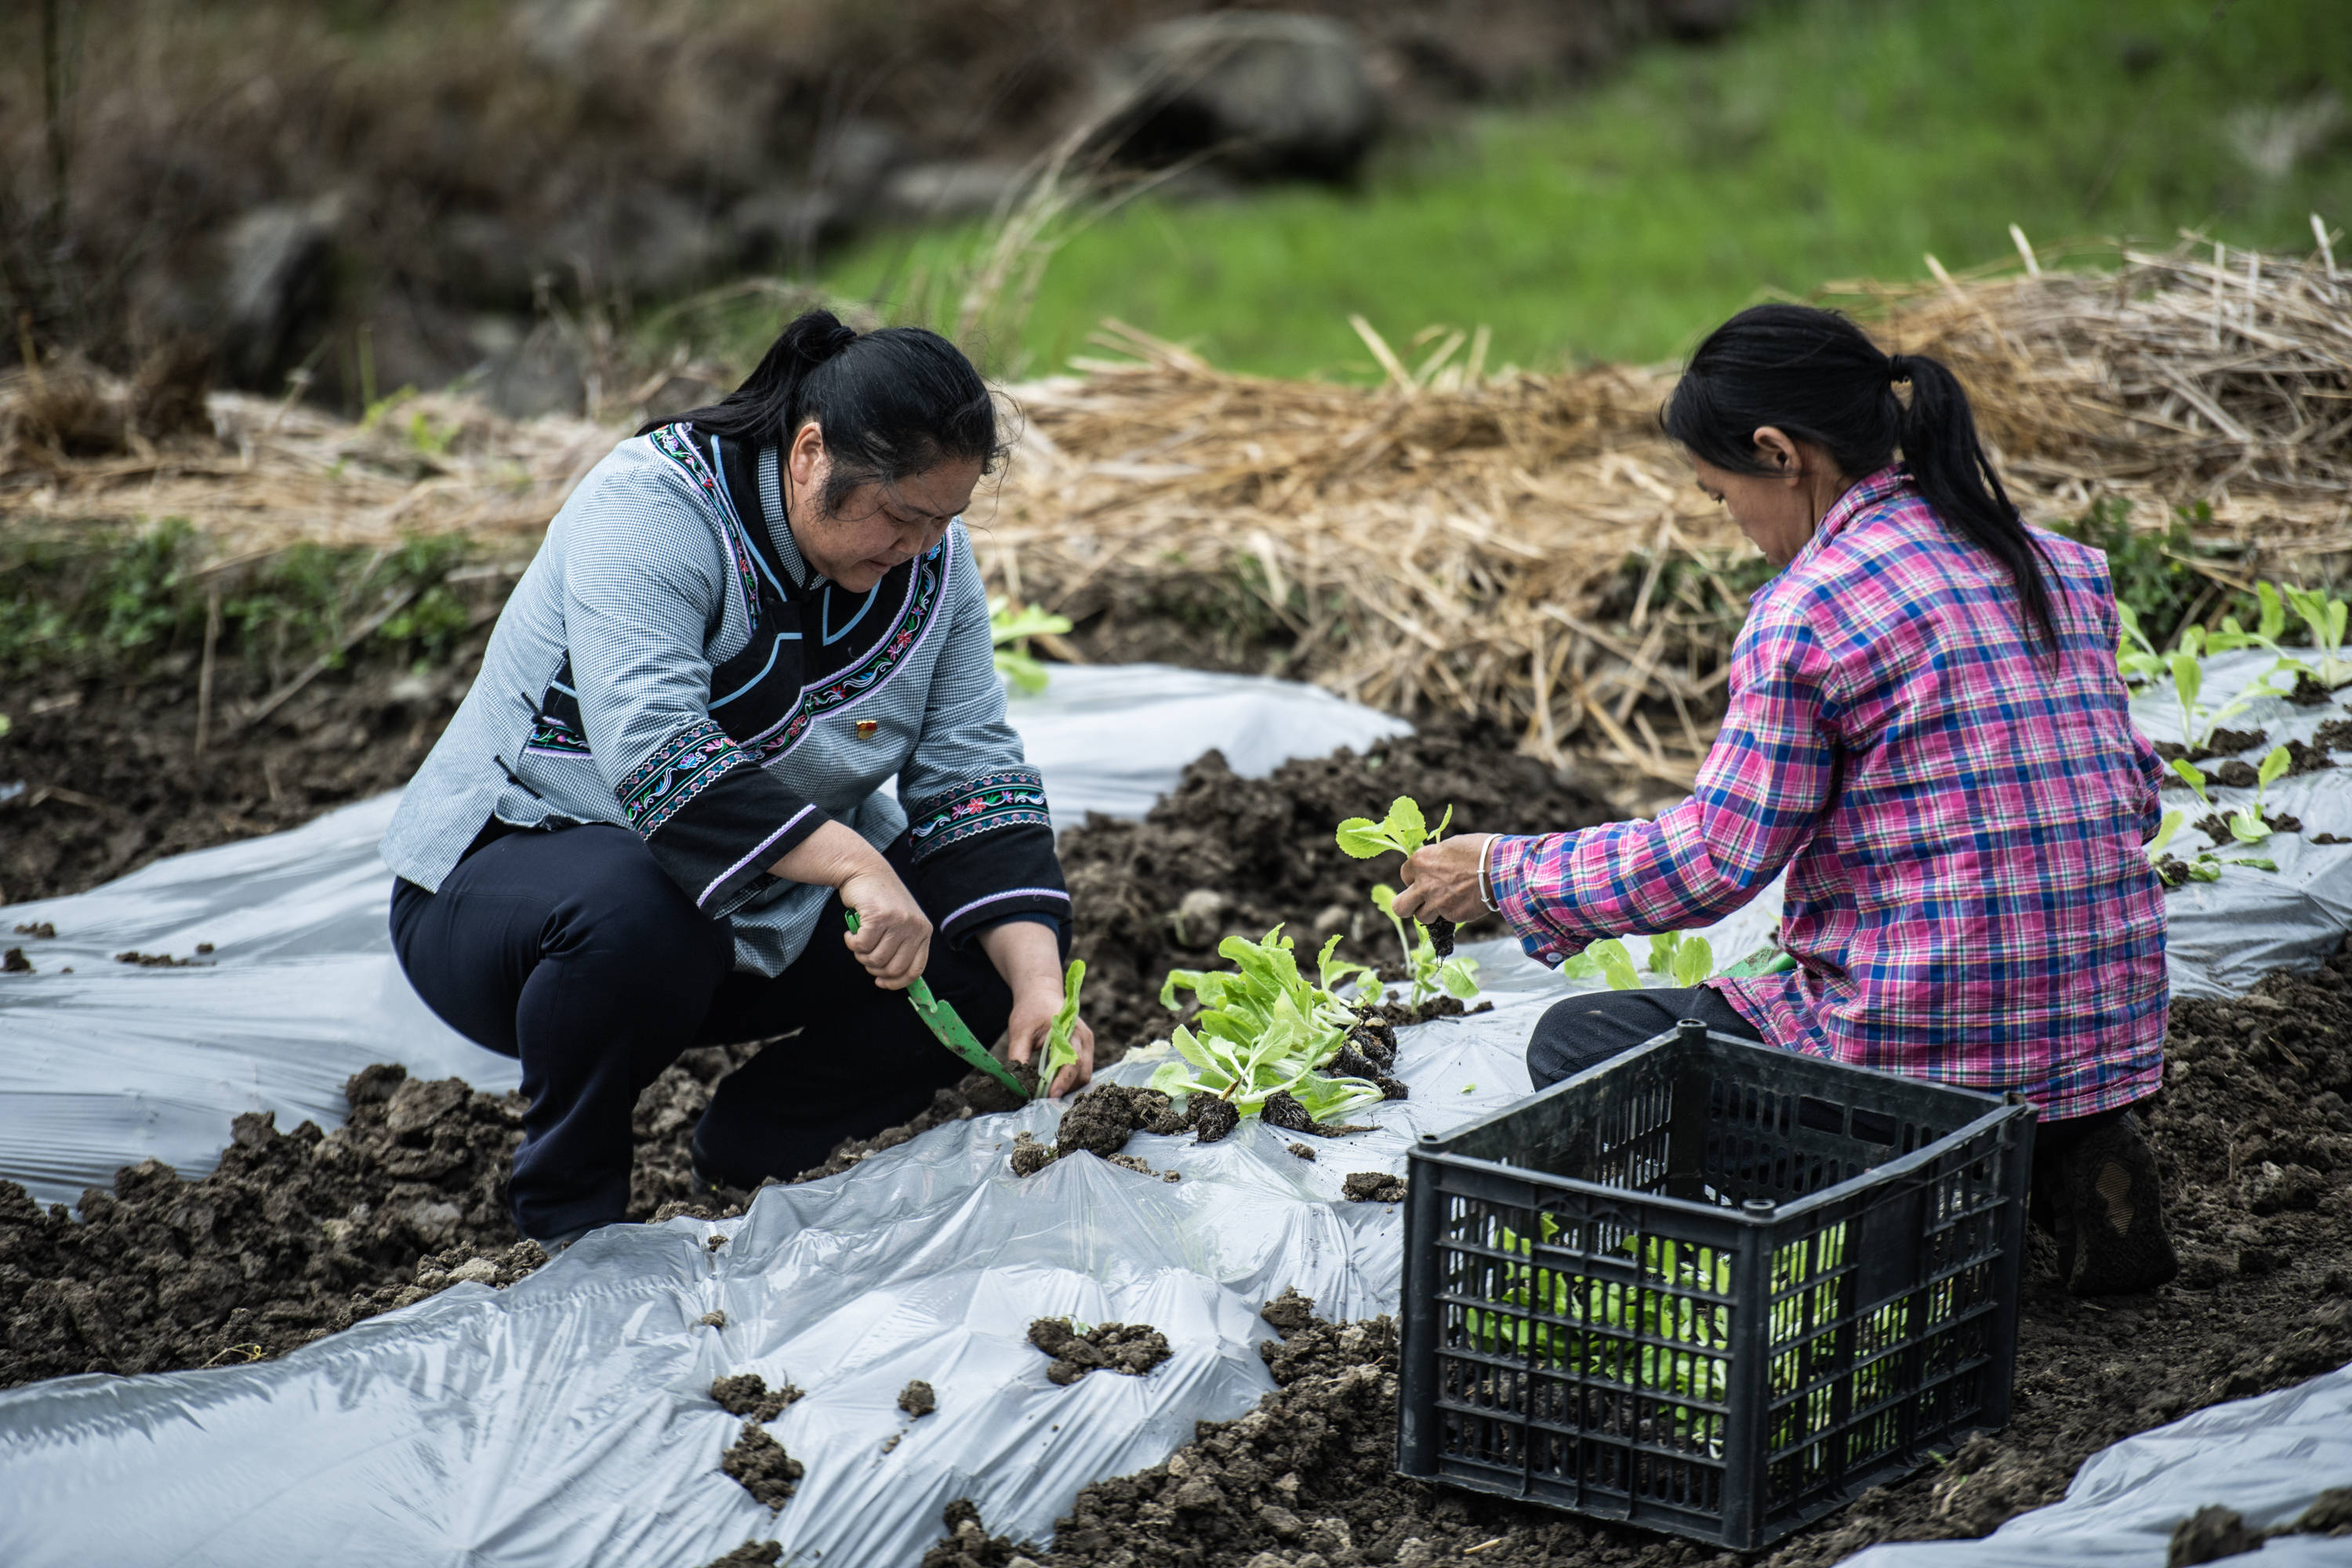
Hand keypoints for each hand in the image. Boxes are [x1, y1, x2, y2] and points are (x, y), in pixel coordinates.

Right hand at [839, 864, 931, 989]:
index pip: (915, 970)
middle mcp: (915, 927)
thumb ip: (902, 946)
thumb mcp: (901, 923)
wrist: (866, 870)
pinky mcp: (879, 916)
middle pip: (893, 969)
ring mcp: (898, 921)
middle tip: (864, 955)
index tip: (881, 983)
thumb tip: (891, 979)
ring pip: (875, 959)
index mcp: (924, 932)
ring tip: (858, 941)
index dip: (896, 982)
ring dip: (860, 955)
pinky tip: (850, 933)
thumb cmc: (881, 901)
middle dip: (874, 969)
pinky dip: (851, 943)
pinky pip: (861, 946)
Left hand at [1005, 983, 1094, 1098]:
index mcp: (1070, 1030)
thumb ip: (1019, 1057)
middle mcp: (1084, 1038)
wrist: (1041, 994)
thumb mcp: (1019, 1032)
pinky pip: (1082, 1071)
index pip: (1072, 1062)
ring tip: (1047, 1091)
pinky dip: (1070, 1080)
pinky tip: (1054, 1083)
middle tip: (1045, 1098)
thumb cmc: (1030, 1011)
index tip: (1050, 1095)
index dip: (1063, 1081)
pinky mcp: (1085, 1049)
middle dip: (1066, 1088)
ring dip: (1068, 1086)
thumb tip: (1018, 1084)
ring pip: (1084, 1075)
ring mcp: (1087, 1044)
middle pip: (1082, 1073)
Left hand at [1390, 833, 1496, 926]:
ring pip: (1422, 917)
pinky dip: (1453, 914)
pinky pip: (1446, 919)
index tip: (1425, 878)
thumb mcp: (1451, 846)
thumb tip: (1434, 865)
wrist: (1501, 868)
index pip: (1404, 875)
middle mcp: (1423, 884)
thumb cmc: (1481, 850)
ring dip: (1431, 912)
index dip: (1415, 878)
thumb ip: (1436, 859)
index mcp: (1421, 861)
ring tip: (1447, 902)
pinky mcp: (1452, 916)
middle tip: (1419, 903)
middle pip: (1400, 906)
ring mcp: (1436, 903)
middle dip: (1408, 905)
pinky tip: (1465, 903)